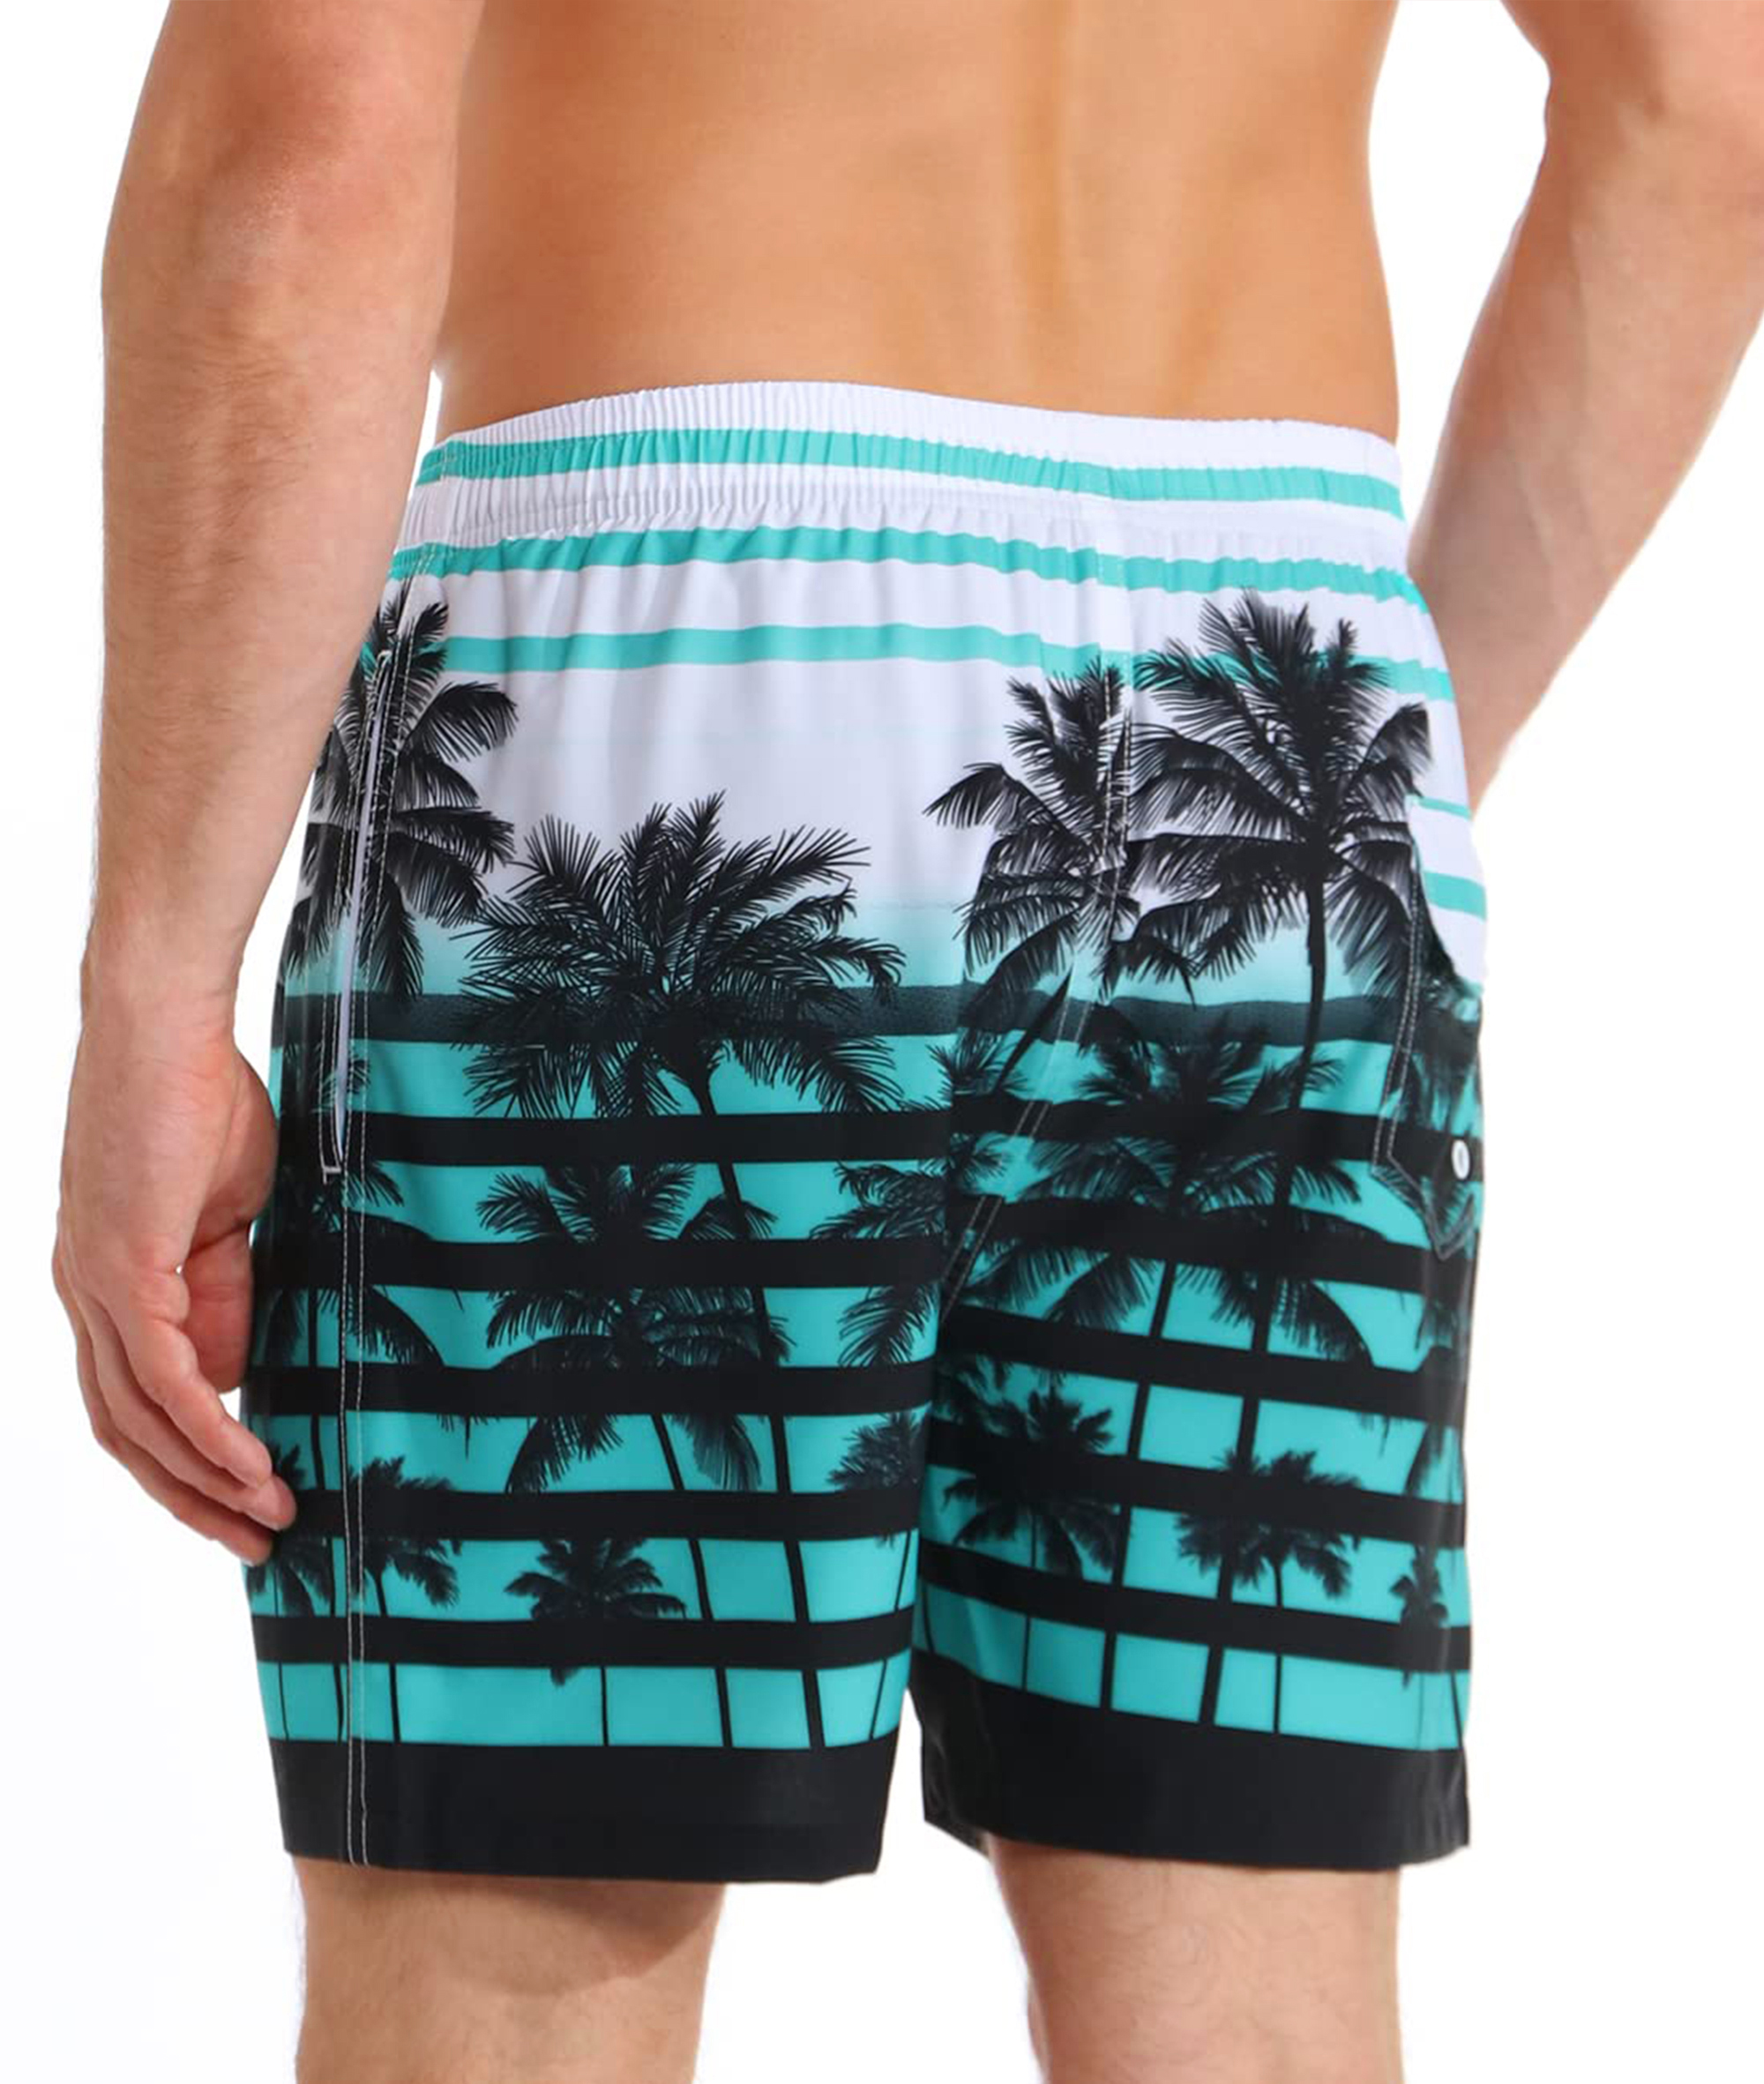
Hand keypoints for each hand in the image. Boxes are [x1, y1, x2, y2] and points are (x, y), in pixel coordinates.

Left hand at [54, 987, 294, 1562]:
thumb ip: (226, 1289)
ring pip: (140, 1421)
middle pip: (126, 1432)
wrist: (162, 1023)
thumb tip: (240, 1370)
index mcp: (109, 1282)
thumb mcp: (226, 1213)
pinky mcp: (120, 1272)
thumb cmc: (197, 1095)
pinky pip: (163, 1379)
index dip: (187, 1460)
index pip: (136, 1399)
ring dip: (207, 1481)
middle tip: (257, 1542)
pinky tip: (251, 1464)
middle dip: (192, 1498)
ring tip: (271, 1518)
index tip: (248, 1497)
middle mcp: (87, 1296)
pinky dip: (207, 1432)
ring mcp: (96, 1287)